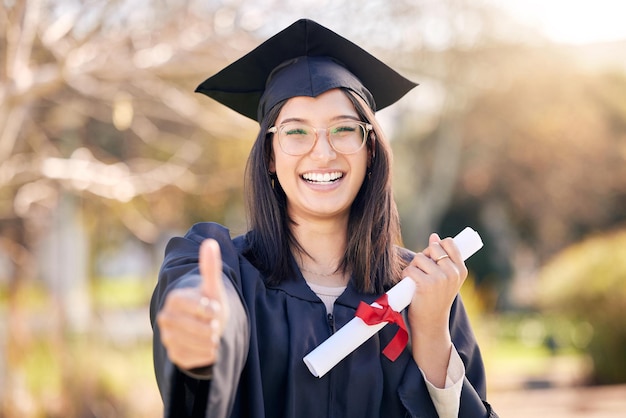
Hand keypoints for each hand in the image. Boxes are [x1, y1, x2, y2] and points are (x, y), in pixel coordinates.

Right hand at [156, 239, 228, 369]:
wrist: (205, 325)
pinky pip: (196, 358)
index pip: (198, 307)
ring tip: (212, 335)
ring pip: (198, 344)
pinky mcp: (173, 355)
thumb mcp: (212, 287)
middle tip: (215, 325)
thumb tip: (210, 242)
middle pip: (199, 328)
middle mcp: (166, 318)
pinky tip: (207, 346)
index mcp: (174, 298)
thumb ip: (210, 267)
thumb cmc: (209, 304)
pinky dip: (207, 354)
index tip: (215, 309)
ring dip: (211, 341)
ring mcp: (167, 338)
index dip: (211, 310)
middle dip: (213, 327)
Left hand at [403, 233, 467, 336]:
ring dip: (413, 267)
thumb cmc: (437, 298)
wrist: (431, 323)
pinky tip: (411, 285)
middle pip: (432, 248)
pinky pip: (410, 270)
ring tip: (417, 280)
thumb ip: (443, 258)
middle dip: (424, 256)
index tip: (433, 258)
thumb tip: (434, 236)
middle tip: (423, 272)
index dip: (437, 246)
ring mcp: (440, 279)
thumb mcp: (447, 279)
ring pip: (419, 258)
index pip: (449, 243)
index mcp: (461, 270)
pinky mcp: (426, 285)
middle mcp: (453, 273)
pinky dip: (406, 276)